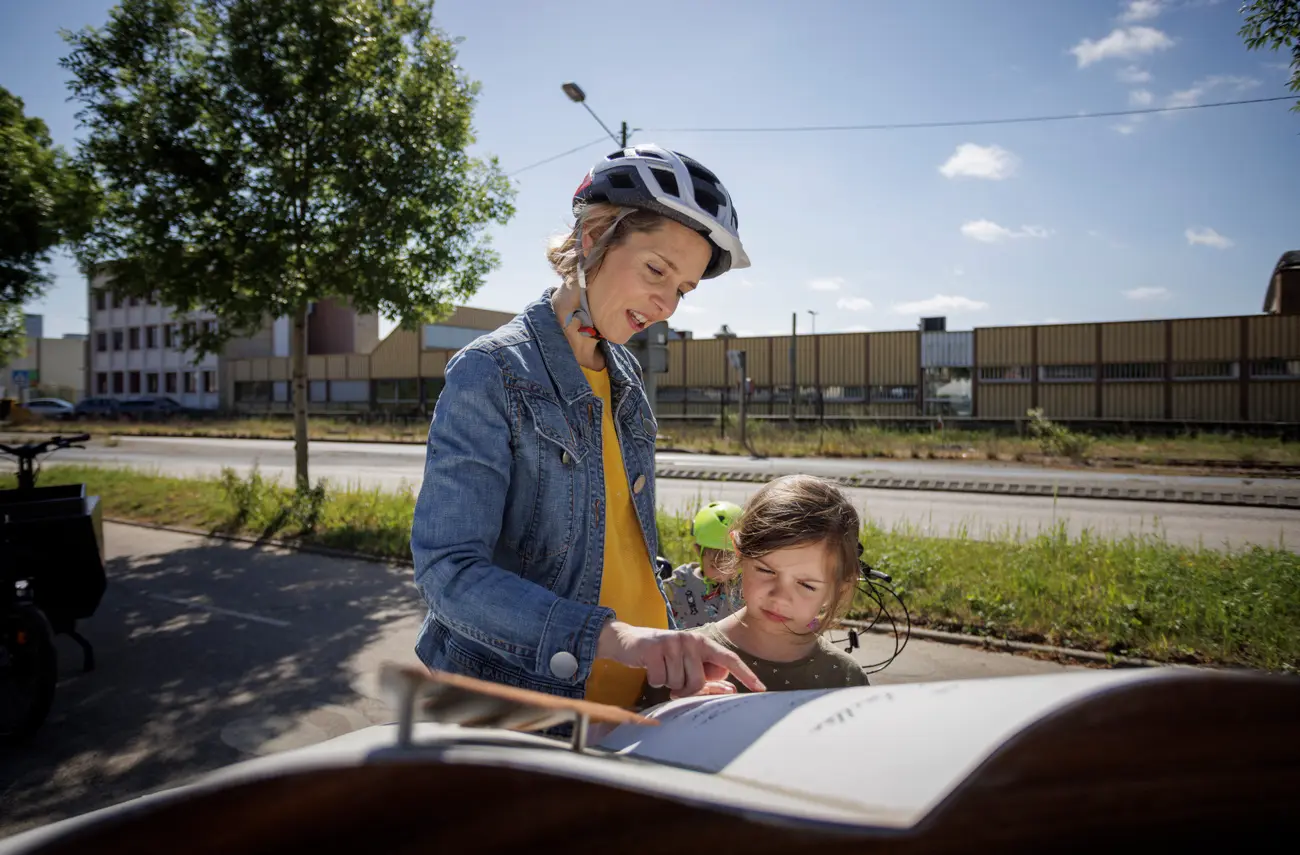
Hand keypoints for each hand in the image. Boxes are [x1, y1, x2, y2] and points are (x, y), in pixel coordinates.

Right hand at [596, 620, 765, 697]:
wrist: (628, 641)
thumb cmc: (663, 656)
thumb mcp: (686, 662)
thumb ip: (707, 675)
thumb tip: (730, 690)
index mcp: (703, 643)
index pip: (729, 659)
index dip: (746, 674)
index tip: (762, 688)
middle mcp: (691, 640)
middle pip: (698, 682)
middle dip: (685, 689)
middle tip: (674, 681)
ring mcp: (672, 643)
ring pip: (677, 683)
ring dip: (667, 684)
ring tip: (662, 670)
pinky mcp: (653, 649)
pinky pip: (659, 680)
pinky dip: (653, 680)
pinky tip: (650, 668)